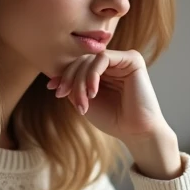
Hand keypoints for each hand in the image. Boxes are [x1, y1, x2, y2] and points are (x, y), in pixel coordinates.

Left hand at [46, 51, 180, 177]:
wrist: (136, 132)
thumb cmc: (113, 120)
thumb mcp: (85, 102)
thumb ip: (74, 87)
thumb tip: (57, 76)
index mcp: (104, 72)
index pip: (79, 65)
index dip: (63, 75)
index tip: (53, 89)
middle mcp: (114, 63)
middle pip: (82, 61)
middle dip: (70, 80)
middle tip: (64, 97)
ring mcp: (123, 60)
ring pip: (90, 60)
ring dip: (80, 81)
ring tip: (83, 102)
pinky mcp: (132, 59)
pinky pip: (103, 58)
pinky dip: (92, 74)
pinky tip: (93, 92)